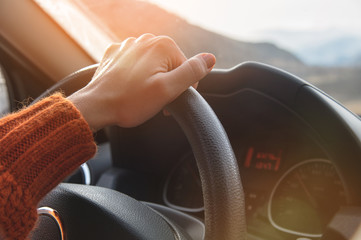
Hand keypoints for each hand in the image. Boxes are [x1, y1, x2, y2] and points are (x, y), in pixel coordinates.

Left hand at [68, 34, 215, 130]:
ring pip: (153, 65)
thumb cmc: (130, 101)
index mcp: (162, 46)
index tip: (169, 103)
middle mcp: (146, 40)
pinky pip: (136, 64)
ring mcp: (129, 45)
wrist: (96, 106)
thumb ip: (192, 72)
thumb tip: (210, 58)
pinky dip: (137, 76)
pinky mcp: (116, 54)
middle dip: (167, 84)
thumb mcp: (168, 90)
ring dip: (152, 80)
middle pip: (170, 65)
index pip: (187, 68)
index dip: (182, 89)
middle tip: (154, 101)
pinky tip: (129, 88)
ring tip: (140, 96)